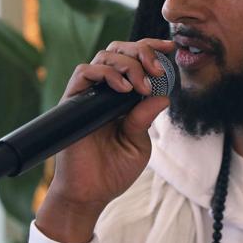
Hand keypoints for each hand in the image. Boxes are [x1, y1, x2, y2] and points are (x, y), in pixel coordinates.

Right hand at [35, 38, 174, 242]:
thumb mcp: (138, 143)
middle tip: (156, 68)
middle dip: (142, 51)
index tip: (170, 48)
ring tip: (141, 85)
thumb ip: (145, 118)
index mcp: (123, 98)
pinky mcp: (73, 102)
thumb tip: (162, 95)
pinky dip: (106, 73)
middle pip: (120, 50)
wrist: (89, 194)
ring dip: (128, 63)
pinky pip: (84, 72)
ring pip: (105, 55)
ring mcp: (89, 95)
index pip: (135, 61)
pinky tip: (123, 88)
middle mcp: (105, 92)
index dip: (151, 49)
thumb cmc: (113, 171)